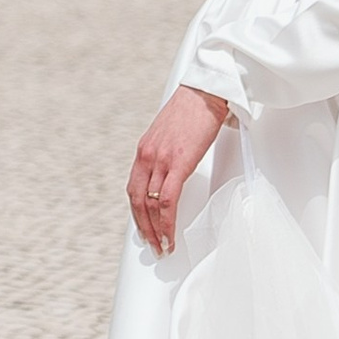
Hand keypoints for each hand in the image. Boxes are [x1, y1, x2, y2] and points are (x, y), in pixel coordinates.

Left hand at [127, 86, 231, 256]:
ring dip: (155, 230)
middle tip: (151, 245)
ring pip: (150, 204)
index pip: (133, 188)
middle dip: (143, 227)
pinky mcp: (178, 163)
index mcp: (144, 150)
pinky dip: (167, 221)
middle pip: (137, 201)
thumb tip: (170, 172)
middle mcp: (147, 156)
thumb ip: (165, 154)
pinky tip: (170, 233)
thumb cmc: (193, 110)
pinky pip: (167, 200)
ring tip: (162, 246)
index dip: (137, 212)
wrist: (206, 92)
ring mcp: (160, 159)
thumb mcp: (170, 134)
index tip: (144, 228)